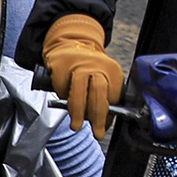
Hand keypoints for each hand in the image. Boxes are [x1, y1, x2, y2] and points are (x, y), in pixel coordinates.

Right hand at [41, 13, 122, 138]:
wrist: (71, 44)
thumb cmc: (89, 68)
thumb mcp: (103, 78)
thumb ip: (105, 96)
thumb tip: (105, 121)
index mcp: (112, 70)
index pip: (114, 95)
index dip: (109, 114)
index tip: (104, 127)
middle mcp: (98, 66)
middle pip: (99, 92)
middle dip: (98, 115)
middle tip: (96, 131)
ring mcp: (79, 65)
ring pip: (80, 91)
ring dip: (78, 112)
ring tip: (76, 126)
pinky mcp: (62, 66)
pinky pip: (62, 89)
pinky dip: (64, 99)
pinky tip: (66, 103)